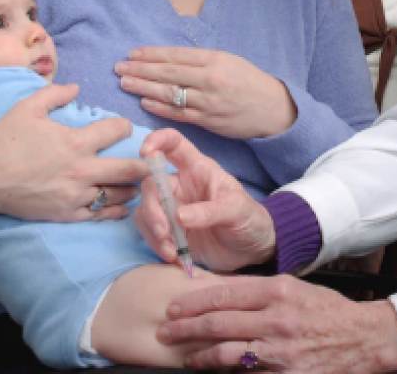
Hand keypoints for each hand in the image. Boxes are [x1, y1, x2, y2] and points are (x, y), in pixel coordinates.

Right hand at [0, 83, 147, 220]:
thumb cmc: (4, 142)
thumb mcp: (27, 109)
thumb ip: (54, 94)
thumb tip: (76, 87)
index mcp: (76, 142)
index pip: (116, 131)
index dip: (125, 127)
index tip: (127, 128)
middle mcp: (83, 170)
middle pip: (128, 168)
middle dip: (145, 165)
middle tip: (155, 162)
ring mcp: (76, 195)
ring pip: (118, 194)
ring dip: (133, 188)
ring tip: (140, 184)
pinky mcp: (67, 214)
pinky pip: (99, 214)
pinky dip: (115, 211)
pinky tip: (124, 207)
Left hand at [115, 47, 296, 138]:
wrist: (272, 108)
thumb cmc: (250, 82)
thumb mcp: (230, 61)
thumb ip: (202, 61)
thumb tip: (170, 59)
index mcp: (215, 60)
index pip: (176, 55)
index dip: (152, 54)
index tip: (132, 53)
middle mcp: (210, 79)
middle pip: (168, 73)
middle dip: (141, 70)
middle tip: (119, 68)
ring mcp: (208, 101)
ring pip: (169, 93)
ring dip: (144, 88)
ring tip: (125, 83)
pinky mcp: (208, 120)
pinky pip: (178, 113)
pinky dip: (159, 108)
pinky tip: (144, 102)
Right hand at [134, 128, 276, 270]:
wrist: (251, 249)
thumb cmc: (248, 218)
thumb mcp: (237, 210)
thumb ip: (211, 211)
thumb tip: (180, 216)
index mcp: (199, 169)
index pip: (175, 144)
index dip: (158, 140)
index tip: (145, 151)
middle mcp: (181, 185)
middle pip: (152, 184)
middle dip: (153, 209)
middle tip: (165, 232)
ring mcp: (173, 207)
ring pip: (146, 210)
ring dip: (154, 231)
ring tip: (172, 250)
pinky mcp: (169, 229)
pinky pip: (149, 230)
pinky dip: (156, 243)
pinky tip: (173, 255)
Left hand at [156, 274, 396, 372]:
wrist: (362, 338)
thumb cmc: (326, 310)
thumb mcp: (295, 288)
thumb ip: (260, 291)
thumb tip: (223, 294)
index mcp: (277, 290)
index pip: (224, 293)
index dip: (194, 301)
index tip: (175, 306)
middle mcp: (275, 318)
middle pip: (218, 322)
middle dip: (185, 327)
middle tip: (165, 329)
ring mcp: (279, 349)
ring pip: (226, 352)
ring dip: (199, 355)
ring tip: (184, 355)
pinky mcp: (285, 373)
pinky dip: (226, 373)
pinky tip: (213, 372)